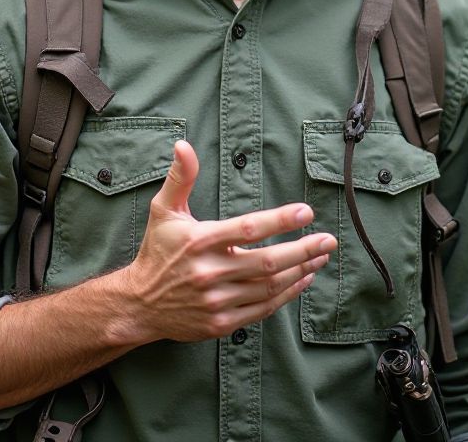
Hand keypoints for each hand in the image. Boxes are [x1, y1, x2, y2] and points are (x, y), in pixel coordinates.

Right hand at [124, 140, 336, 342]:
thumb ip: (181, 177)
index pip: (247, 229)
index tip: (305, 212)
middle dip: (303, 250)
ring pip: (269, 286)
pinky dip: (287, 294)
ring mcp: (217, 300)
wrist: (140, 304)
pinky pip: (263, 309)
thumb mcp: (163, 210)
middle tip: (328, 239)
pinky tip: (302, 279)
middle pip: (267, 262)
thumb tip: (184, 145)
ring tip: (320, 256)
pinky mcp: (222, 323)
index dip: (279, 220)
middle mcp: (210, 272)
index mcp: (200, 241)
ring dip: (300, 271)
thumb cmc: (157, 251)